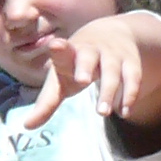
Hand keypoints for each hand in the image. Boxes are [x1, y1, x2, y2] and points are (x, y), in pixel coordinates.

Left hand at [20, 14, 149, 133]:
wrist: (112, 34)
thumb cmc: (77, 64)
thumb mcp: (62, 79)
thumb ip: (46, 102)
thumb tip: (27, 126)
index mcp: (69, 53)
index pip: (63, 51)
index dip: (59, 49)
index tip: (55, 45)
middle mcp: (91, 51)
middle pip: (87, 57)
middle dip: (84, 67)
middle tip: (81, 80)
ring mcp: (112, 55)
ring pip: (112, 71)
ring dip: (108, 90)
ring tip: (102, 113)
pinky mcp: (131, 62)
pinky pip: (133, 78)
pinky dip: (130, 95)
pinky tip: (125, 112)